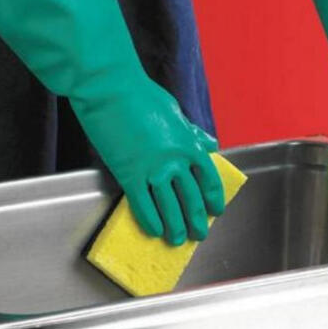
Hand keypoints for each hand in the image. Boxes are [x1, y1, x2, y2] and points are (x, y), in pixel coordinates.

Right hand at [91, 81, 224, 245]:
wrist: (111, 89)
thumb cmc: (141, 94)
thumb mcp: (174, 110)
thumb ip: (192, 131)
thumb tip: (209, 143)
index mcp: (189, 143)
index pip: (208, 179)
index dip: (213, 199)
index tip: (215, 210)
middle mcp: (176, 161)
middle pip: (191, 198)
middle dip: (197, 220)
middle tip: (199, 233)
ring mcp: (153, 170)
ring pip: (169, 207)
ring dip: (175, 226)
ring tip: (177, 239)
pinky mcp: (129, 175)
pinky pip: (142, 205)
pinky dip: (150, 221)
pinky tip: (153, 231)